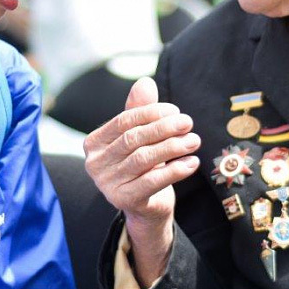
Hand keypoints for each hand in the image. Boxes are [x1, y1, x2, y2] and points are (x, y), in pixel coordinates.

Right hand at [84, 77, 199, 286]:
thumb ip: (141, 110)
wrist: (146, 206)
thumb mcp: (141, 135)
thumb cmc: (142, 165)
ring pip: (144, 159)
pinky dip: (175, 170)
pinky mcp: (123, 200)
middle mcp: (94, 163)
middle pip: (133, 139)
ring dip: (173, 147)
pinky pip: (152, 181)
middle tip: (188, 123)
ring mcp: (107, 184)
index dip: (151, 113)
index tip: (176, 111)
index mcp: (94, 143)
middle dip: (164, 129)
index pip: (124, 121)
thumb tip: (145, 82)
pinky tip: (192, 162)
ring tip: (194, 141)